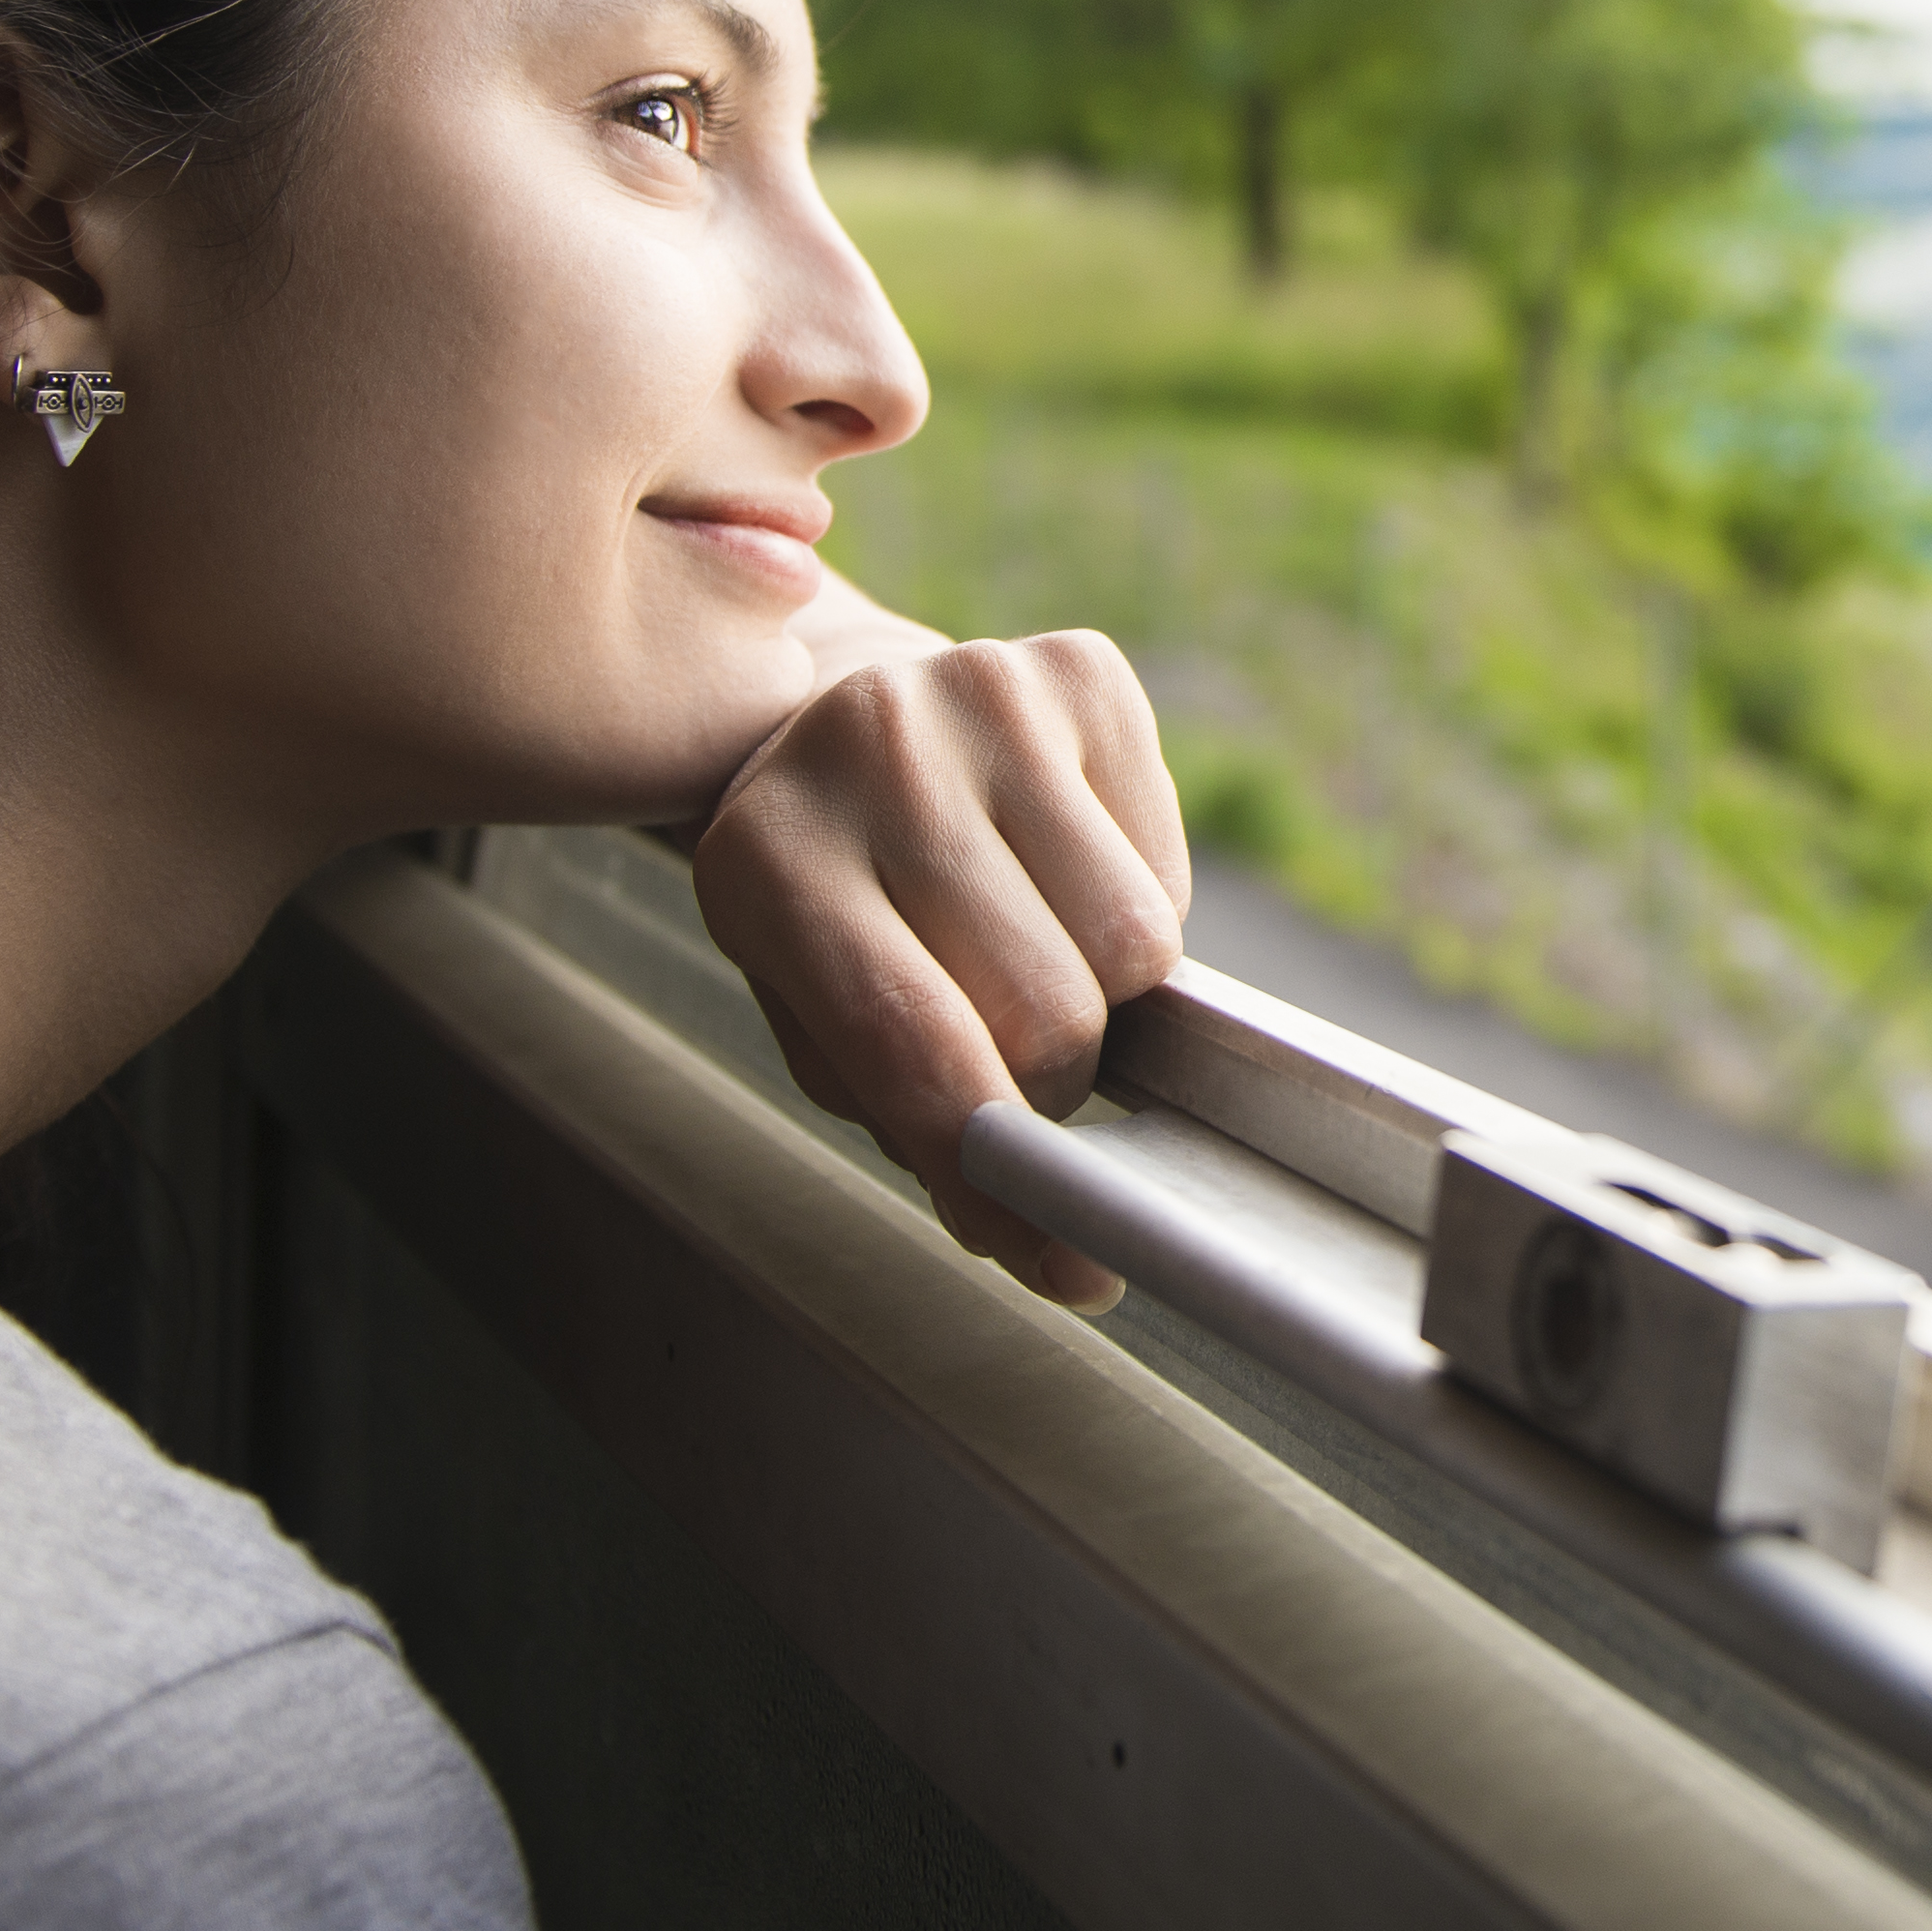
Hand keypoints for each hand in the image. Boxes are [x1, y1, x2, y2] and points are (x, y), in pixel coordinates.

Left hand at [690, 624, 1189, 1305]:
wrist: (842, 711)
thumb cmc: (836, 902)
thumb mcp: (814, 1006)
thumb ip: (913, 1116)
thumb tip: (1057, 1246)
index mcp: (762, 854)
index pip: (908, 1043)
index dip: (997, 1168)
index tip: (1066, 1262)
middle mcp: (864, 745)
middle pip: (1042, 1007)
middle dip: (1051, 1081)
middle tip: (1019, 1067)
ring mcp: (981, 687)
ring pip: (1131, 947)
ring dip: (1104, 997)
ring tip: (1032, 956)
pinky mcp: (1082, 668)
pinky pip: (1169, 869)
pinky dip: (1140, 907)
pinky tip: (1061, 875)